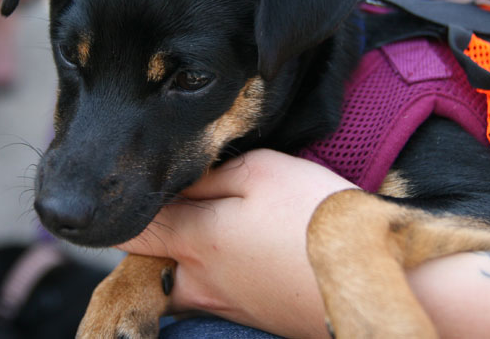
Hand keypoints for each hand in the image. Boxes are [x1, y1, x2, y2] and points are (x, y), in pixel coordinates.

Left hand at [118, 149, 357, 338]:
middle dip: (151, 234)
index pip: (132, 230)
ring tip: (216, 225)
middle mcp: (199, 282)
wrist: (370, 280)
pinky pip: (210, 293)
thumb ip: (209, 177)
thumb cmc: (314, 217)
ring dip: (183, 255)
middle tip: (173, 203)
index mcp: (195, 241)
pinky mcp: (250, 315)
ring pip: (179, 280)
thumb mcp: (262, 173)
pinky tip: (245, 249)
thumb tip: (178, 182)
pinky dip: (212, 272)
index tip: (119, 191)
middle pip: (149, 261)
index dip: (120, 209)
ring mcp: (224, 304)